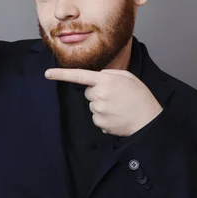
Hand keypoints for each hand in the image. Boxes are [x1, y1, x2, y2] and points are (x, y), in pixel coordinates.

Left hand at [45, 68, 162, 136]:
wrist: (149, 120)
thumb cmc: (140, 97)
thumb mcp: (127, 77)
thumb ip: (109, 74)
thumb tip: (97, 78)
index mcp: (105, 80)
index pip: (79, 75)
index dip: (61, 74)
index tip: (47, 74)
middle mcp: (99, 95)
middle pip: (88, 92)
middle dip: (98, 93)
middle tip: (116, 97)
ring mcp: (98, 110)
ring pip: (92, 106)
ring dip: (102, 106)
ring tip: (119, 107)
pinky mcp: (100, 123)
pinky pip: (97, 118)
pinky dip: (105, 118)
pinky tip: (117, 116)